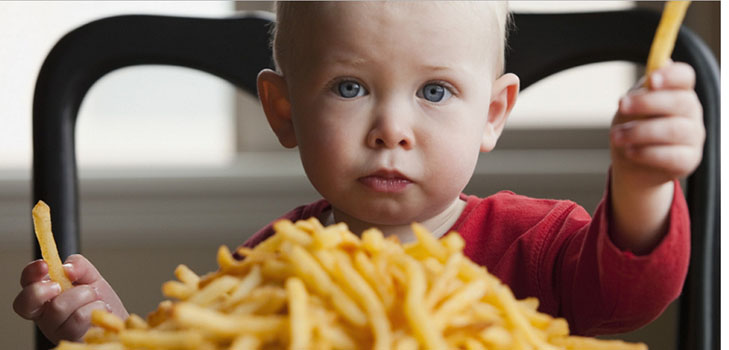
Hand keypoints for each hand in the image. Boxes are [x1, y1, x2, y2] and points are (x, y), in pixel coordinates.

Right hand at [13, 254, 127, 343]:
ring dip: (85, 296)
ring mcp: (56, 329)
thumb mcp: (90, 276)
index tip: (44, 265)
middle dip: (53, 287)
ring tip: (94, 299)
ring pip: (60, 306)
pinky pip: (79, 317)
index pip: (26, 283)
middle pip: (33, 300)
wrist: (116, 321)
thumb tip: (67, 269)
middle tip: (72, 287)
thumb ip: (78, 265)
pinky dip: (96, 307)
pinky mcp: (69, 338)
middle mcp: (45, 314)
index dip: (30, 273)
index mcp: (45, 295)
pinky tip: (100, 310)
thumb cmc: (98, 300)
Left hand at [610, 61, 704, 186]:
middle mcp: (691, 112)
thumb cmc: (633, 128)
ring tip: (616, 136)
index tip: (652, 79)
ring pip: (674, 129)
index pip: (684, 76)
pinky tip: (629, 151)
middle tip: (621, 106)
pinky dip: (646, 153)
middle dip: (647, 102)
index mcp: (678, 92)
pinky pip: (672, 156)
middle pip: (680, 101)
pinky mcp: (689, 160)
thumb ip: (644, 89)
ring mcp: (694, 137)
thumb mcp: (632, 107)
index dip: (671, 75)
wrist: (632, 164)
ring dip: (640, 131)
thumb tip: (662, 62)